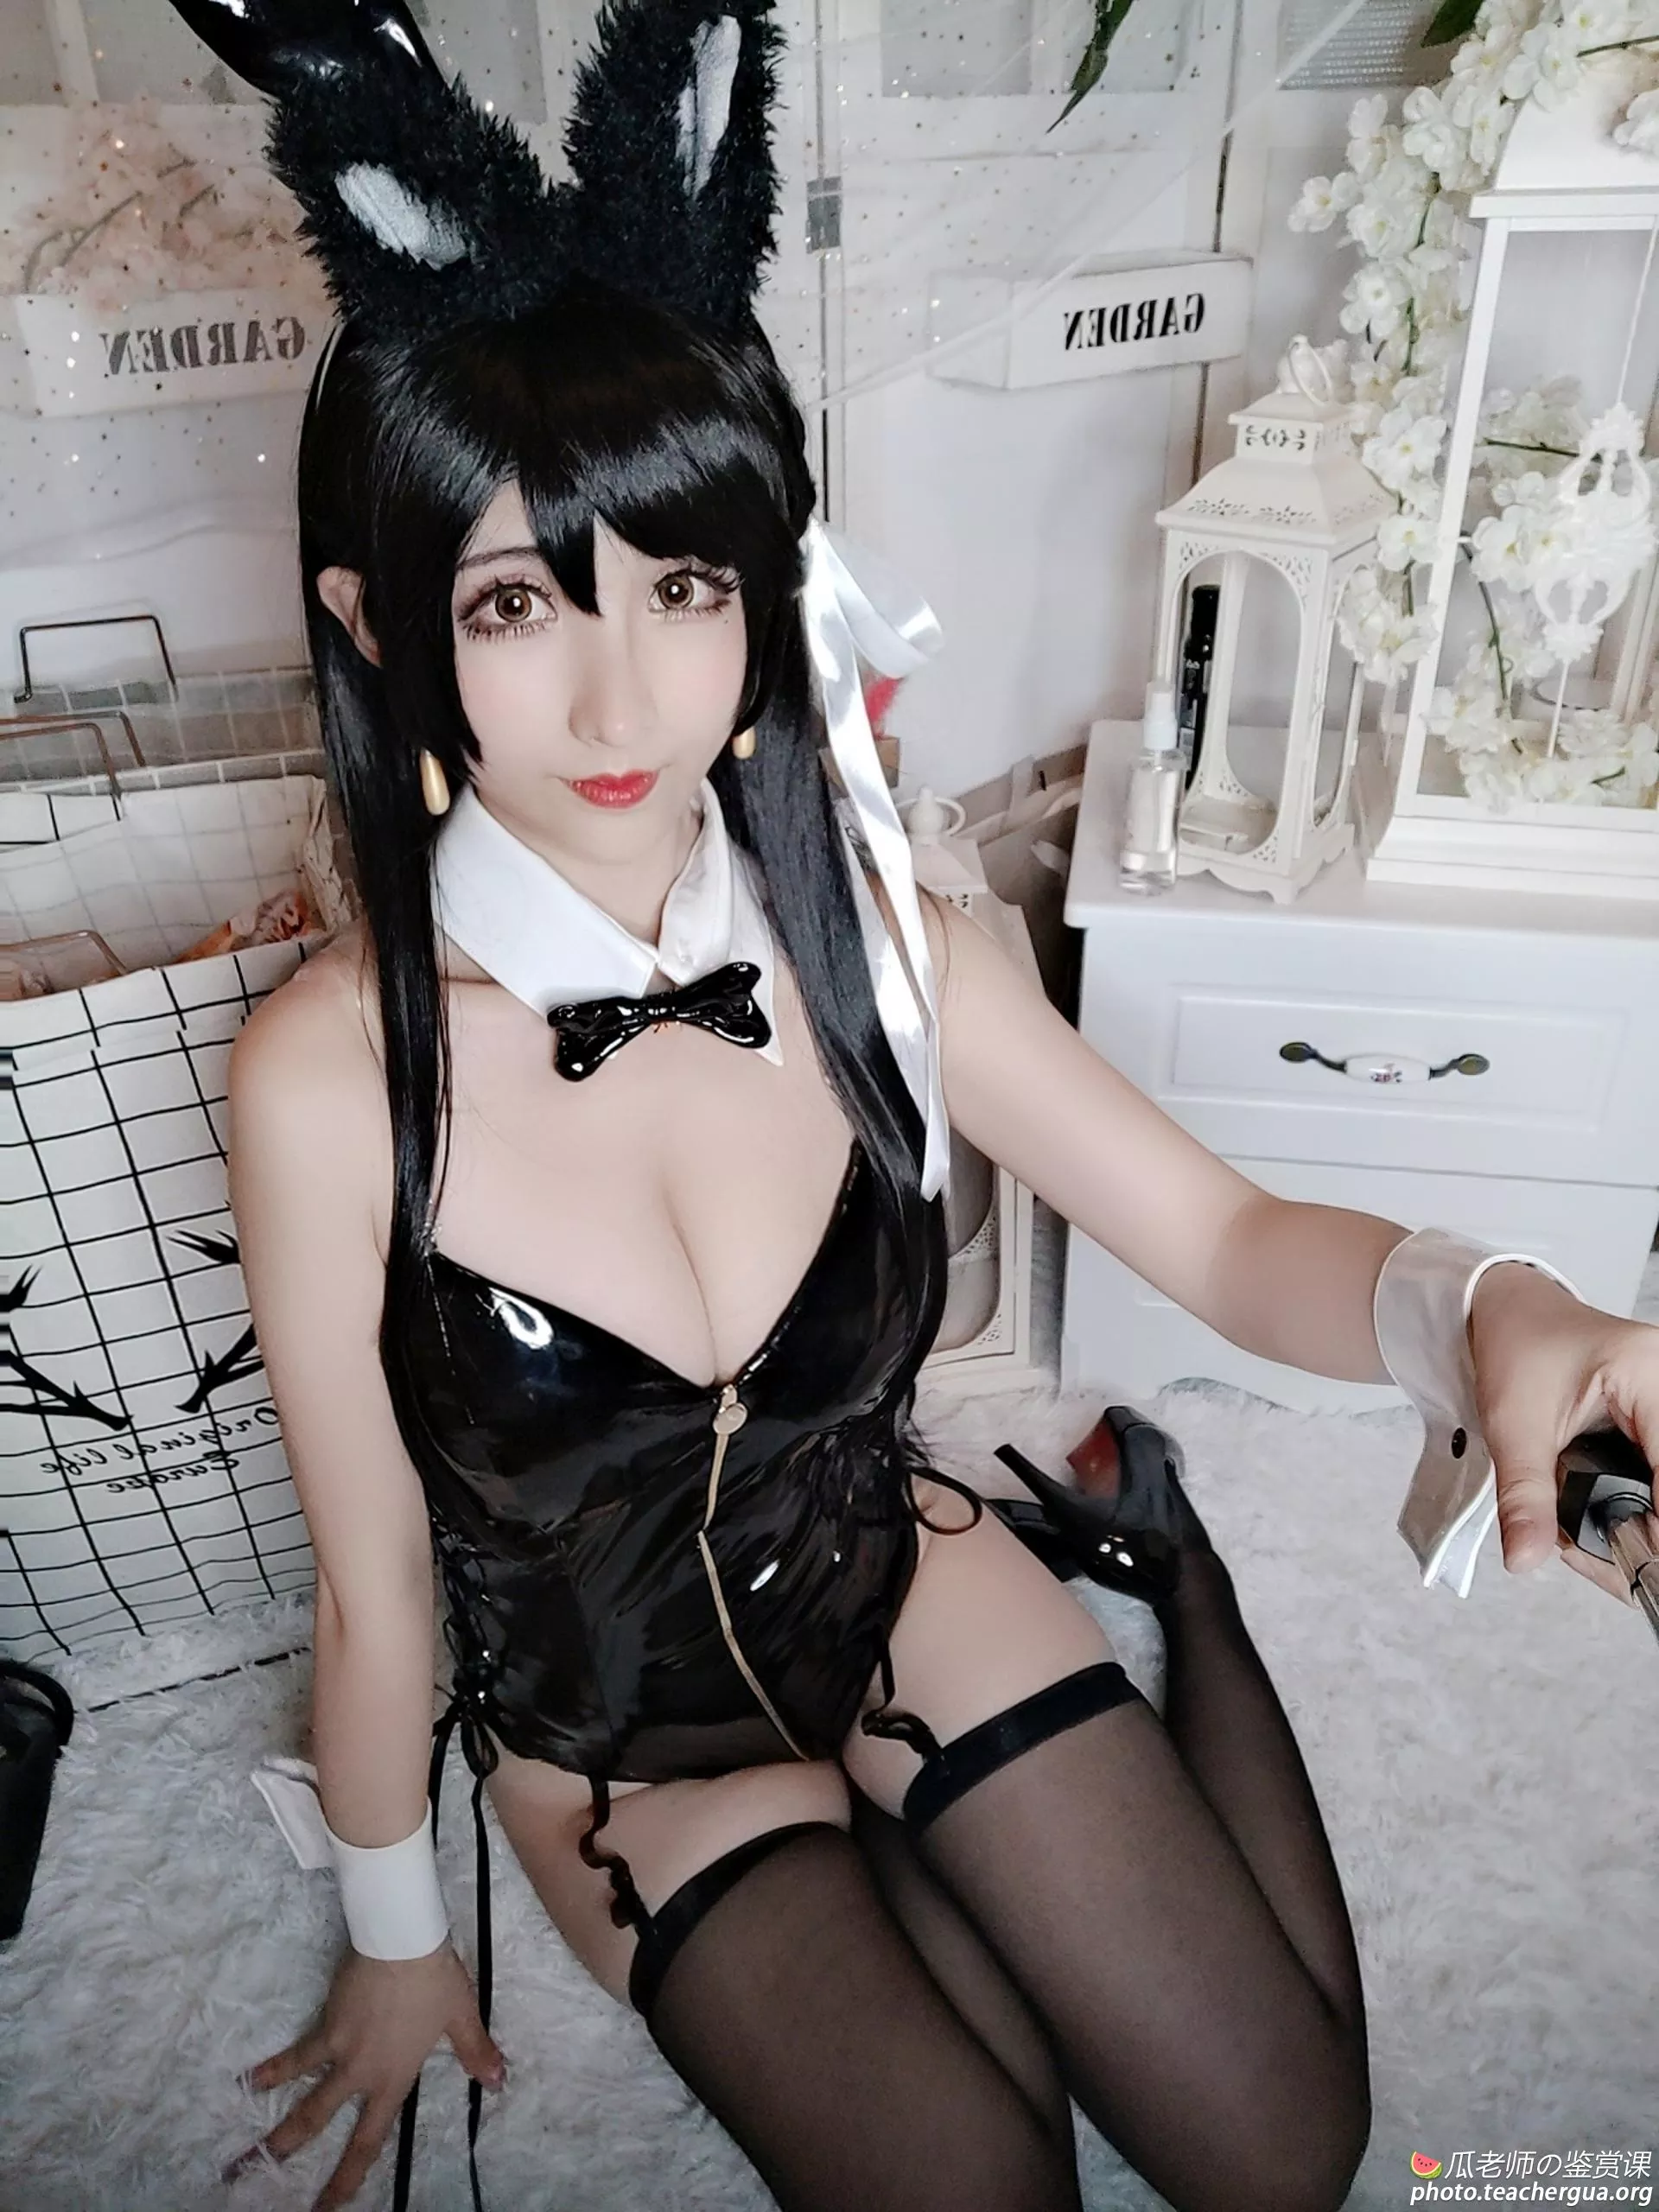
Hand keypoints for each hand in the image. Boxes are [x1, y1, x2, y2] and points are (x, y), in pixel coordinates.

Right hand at [224, 1940, 503, 2209]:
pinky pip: (296, 2054)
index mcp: (394, 2078)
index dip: (349, 2176)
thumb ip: (475, 2053)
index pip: (369, 2139)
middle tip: (267, 2186)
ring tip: (249, 2153)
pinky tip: (250, 2079)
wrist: (401, 1941)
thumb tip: (498, 2082)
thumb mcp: (461, 2017)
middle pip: (321, 2123)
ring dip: (276, 2125)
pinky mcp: (325, 2024)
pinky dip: (273, 2068)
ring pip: (301, 2096)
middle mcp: (361, 2073)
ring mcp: (338, 2050)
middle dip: (294, 2156)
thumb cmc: (434, 1979)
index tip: (330, 2204)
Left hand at [1469, 1260, 1658, 1601]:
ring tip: (1582, 1541)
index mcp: (1650, 1375)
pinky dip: (1635, 1512)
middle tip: (1588, 1556)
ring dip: (1639, 1529)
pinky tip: (1598, 1522)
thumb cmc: (1516, 1346)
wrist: (1512, 1311)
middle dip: (1644, 1536)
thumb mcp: (1512, 1424)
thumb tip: (1526, 1560)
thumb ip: (1524, 1494)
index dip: (1655, 1528)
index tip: (1627, 1566)